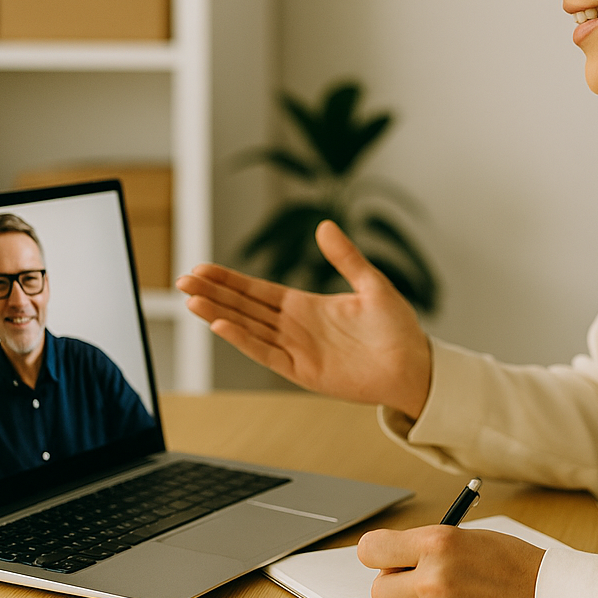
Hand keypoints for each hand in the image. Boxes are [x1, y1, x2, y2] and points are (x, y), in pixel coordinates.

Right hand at [175, 220, 431, 416]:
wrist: (414, 366)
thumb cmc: (396, 328)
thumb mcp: (371, 284)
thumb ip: (346, 258)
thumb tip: (323, 226)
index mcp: (305, 306)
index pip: (257, 291)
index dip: (229, 281)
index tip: (201, 269)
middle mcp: (295, 328)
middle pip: (244, 308)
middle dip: (214, 294)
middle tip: (183, 281)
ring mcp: (296, 350)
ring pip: (248, 329)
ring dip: (220, 315)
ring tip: (192, 301)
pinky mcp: (303, 371)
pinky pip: (267, 353)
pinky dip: (244, 340)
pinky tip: (223, 324)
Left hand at [358, 525, 544, 597]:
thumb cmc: (510, 564)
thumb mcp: (465, 538)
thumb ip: (425, 547)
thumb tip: (391, 561)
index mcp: (436, 542)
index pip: (371, 550)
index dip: (377, 556)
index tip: (384, 559)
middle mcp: (432, 576)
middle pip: (378, 591)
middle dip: (394, 588)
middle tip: (415, 585)